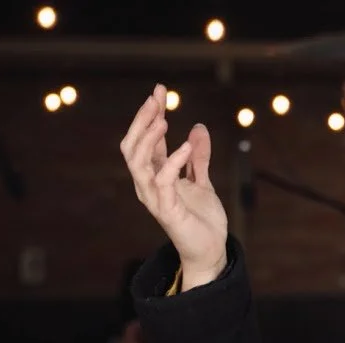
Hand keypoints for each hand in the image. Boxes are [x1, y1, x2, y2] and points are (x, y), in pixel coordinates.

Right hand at [120, 83, 227, 287]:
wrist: (211, 250)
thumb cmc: (202, 219)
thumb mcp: (202, 181)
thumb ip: (199, 157)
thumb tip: (198, 127)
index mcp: (155, 175)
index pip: (145, 140)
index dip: (150, 115)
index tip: (160, 91)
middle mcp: (148, 185)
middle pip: (133, 147)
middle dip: (142, 120)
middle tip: (156, 97)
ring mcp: (154, 198)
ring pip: (138, 162)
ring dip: (148, 139)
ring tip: (162, 119)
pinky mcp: (167, 210)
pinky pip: (163, 182)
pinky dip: (172, 162)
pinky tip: (184, 147)